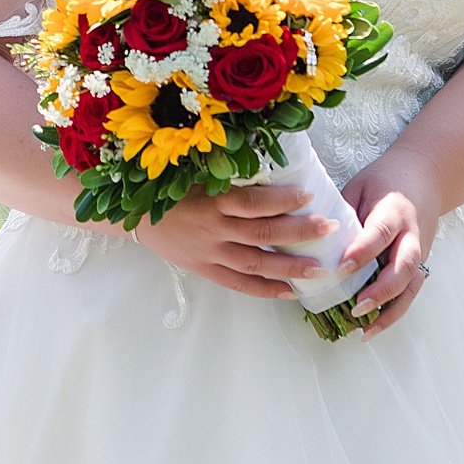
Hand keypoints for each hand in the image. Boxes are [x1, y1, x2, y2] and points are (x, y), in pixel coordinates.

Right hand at [133, 184, 341, 299]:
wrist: (134, 216)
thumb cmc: (170, 191)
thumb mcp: (195, 176)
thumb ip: (228, 179)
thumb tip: (272, 171)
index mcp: (211, 200)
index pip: (252, 202)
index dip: (282, 200)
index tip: (308, 196)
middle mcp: (213, 228)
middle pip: (262, 234)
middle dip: (298, 231)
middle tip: (328, 228)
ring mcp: (210, 253)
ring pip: (256, 263)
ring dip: (290, 267)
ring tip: (320, 268)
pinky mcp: (205, 270)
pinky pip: (240, 284)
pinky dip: (266, 289)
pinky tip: (291, 291)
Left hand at [335, 151, 440, 338]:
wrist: (424, 176)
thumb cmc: (383, 181)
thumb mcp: (359, 187)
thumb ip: (341, 211)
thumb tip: (309, 237)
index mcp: (394, 210)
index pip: (380, 233)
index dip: (362, 251)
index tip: (341, 267)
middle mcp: (412, 234)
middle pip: (404, 266)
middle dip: (381, 290)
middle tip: (357, 307)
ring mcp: (420, 251)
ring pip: (411, 285)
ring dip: (390, 310)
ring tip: (365, 331)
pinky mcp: (420, 264)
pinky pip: (410, 291)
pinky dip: (394, 312)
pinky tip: (373, 327)